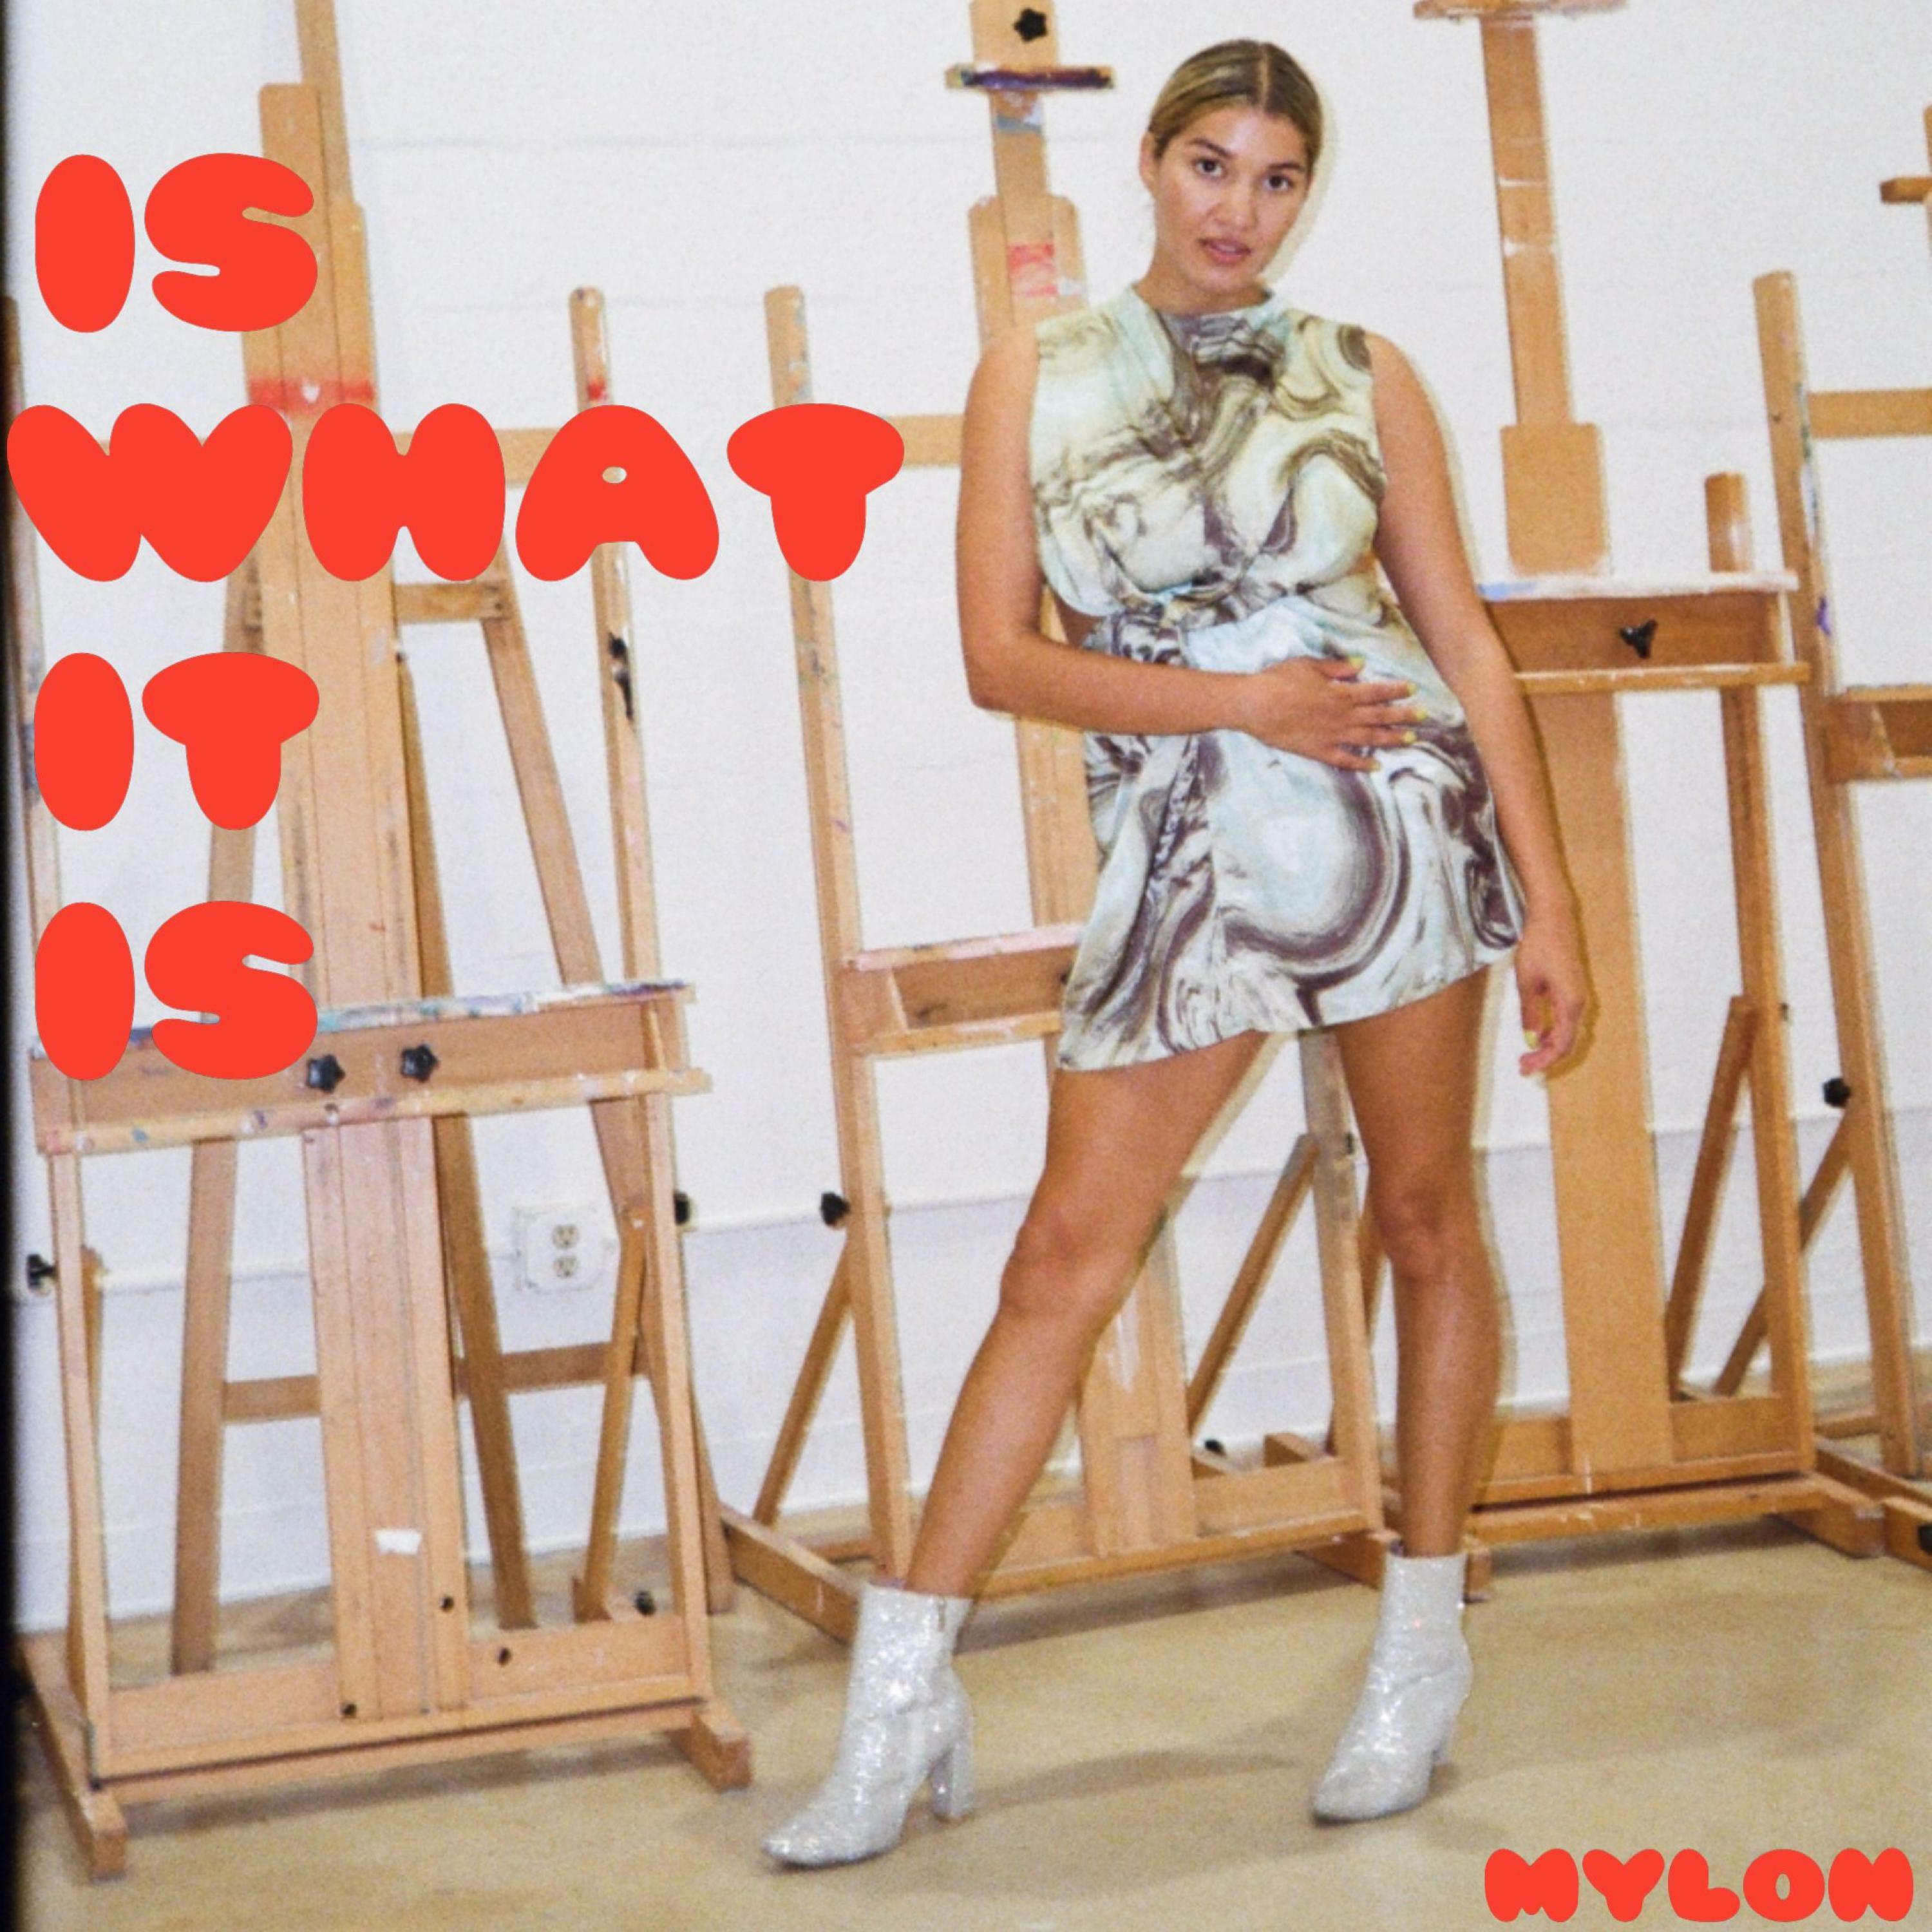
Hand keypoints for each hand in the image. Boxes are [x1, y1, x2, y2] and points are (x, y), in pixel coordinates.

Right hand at [1231, 654, 1423, 770]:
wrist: (1254, 705)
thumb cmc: (1278, 680)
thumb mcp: (1308, 665)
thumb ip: (1337, 667)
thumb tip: (1360, 665)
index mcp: (1341, 692)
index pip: (1376, 691)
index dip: (1396, 690)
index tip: (1413, 690)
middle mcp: (1342, 715)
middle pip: (1379, 715)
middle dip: (1403, 715)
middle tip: (1423, 716)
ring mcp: (1331, 735)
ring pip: (1368, 738)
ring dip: (1391, 738)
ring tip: (1410, 739)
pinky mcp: (1318, 750)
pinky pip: (1345, 759)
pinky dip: (1362, 764)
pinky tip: (1376, 766)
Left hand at [1513, 901, 1588, 1075]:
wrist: (1553, 917)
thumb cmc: (1539, 946)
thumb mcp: (1526, 982)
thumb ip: (1530, 1013)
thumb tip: (1531, 1039)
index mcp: (1570, 1003)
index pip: (1561, 1045)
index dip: (1543, 1061)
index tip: (1525, 1068)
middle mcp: (1580, 1002)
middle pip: (1568, 1043)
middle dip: (1546, 1058)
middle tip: (1523, 1066)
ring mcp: (1579, 996)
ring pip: (1569, 1033)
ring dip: (1550, 1047)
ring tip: (1528, 1054)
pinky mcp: (1574, 989)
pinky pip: (1567, 1020)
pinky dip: (1553, 1032)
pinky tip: (1538, 1035)